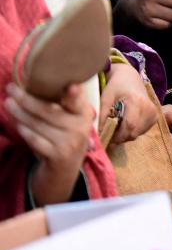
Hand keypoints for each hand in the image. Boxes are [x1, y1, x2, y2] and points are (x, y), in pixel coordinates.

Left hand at [5, 83, 93, 206]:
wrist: (66, 168)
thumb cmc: (64, 135)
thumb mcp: (71, 118)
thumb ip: (63, 102)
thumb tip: (39, 81)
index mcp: (84, 113)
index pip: (78, 102)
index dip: (75, 95)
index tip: (70, 87)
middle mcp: (80, 128)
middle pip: (49, 111)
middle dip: (27, 99)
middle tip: (11, 88)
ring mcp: (69, 143)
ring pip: (39, 125)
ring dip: (20, 113)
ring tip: (8, 103)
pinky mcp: (58, 156)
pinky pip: (35, 140)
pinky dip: (25, 131)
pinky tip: (18, 124)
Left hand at [99, 63, 158, 143]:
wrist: (129, 78)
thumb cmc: (116, 87)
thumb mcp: (105, 99)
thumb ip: (102, 117)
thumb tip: (99, 136)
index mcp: (137, 102)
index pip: (129, 126)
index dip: (117, 136)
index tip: (106, 139)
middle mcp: (149, 108)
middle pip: (133, 133)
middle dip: (119, 137)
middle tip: (109, 133)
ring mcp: (154, 113)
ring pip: (137, 134)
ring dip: (125, 135)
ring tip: (117, 126)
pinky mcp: (155, 117)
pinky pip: (142, 131)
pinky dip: (132, 132)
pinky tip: (126, 123)